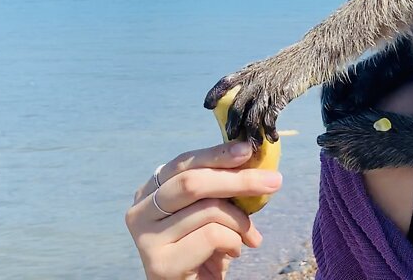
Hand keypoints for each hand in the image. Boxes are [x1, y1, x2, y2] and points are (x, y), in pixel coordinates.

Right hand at [126, 141, 282, 279]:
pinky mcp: (160, 263)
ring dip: (240, 222)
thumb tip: (250, 156)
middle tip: (273, 181)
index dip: (216, 154)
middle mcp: (139, 212)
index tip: (247, 149)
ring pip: (207, 210)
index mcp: (150, 193)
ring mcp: (145, 239)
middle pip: (192, 183)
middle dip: (238, 180)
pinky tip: (233, 253)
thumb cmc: (205, 250)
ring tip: (250, 237)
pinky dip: (234, 241)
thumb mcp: (211, 211)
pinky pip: (211, 236)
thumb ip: (220, 187)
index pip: (183, 163)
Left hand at [204, 55, 303, 144]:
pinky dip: (270, 130)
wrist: (309, 56)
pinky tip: (273, 138)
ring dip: (251, 134)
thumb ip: (254, 82)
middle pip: (236, 107)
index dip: (215, 93)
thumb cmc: (287, 67)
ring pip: (252, 117)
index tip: (208, 105)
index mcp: (249, 72)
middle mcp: (255, 80)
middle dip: (233, 125)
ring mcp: (267, 88)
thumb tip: (244, 105)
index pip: (226, 82)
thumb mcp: (265, 69)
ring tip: (254, 145)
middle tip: (232, 138)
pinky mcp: (281, 95)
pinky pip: (271, 118)